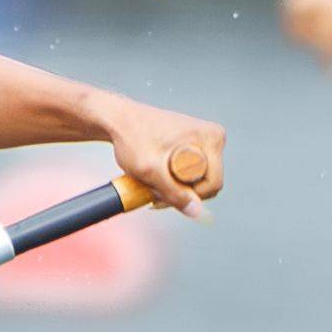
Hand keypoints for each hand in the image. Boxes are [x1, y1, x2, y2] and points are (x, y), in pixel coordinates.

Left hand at [91, 99, 226, 218]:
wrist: (118, 120)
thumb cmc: (132, 138)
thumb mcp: (151, 170)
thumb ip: (173, 192)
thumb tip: (196, 212)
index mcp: (211, 138)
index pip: (213, 183)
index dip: (189, 196)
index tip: (161, 192)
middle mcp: (213, 136)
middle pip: (208, 183)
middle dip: (181, 192)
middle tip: (154, 190)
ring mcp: (205, 140)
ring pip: (199, 180)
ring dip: (176, 188)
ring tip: (151, 181)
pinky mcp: (195, 144)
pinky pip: (192, 172)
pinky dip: (174, 179)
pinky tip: (156, 176)